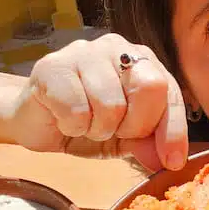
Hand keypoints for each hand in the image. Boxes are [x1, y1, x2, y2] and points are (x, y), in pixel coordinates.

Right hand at [7, 33, 187, 171]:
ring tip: (85, 124)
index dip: (173, 130)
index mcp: (142, 60)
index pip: (170, 92)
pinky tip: (63, 119)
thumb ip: (148, 142)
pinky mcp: (53, 66)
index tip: (172, 162)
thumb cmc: (85, 123)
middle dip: (135, 125)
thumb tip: (168, 160)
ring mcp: (84, 52)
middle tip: (114, 132)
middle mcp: (117, 47)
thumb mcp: (124, 138)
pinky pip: (76, 110)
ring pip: (111, 103)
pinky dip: (72, 126)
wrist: (35, 120)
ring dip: (98, 128)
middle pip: (149, 87)